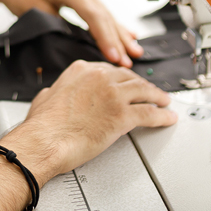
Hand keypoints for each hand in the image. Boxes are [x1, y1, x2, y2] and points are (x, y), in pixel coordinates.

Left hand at [0, 0, 141, 65]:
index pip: (93, 15)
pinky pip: (100, 11)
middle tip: (129, 59)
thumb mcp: (38, 15)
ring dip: (119, 34)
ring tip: (134, 51)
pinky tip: (128, 35)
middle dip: (117, 39)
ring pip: (105, 13)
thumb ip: (61, 28)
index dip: (106, 37)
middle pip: (103, 15)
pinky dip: (111, 26)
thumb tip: (81, 48)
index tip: (114, 57)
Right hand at [1, 61, 176, 183]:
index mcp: (81, 70)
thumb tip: (56, 92)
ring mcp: (113, 95)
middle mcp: (99, 77)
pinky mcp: (123, 115)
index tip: (128, 83)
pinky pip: (149, 113)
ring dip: (157, 97)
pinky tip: (167, 117)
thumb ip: (57, 91)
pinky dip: (162, 115)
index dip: (123, 78)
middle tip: (150, 92)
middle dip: (142, 86)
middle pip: (130, 78)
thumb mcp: (45, 97)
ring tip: (164, 102)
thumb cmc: (42, 126)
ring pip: (144, 91)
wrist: (44, 141)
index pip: (109, 70)